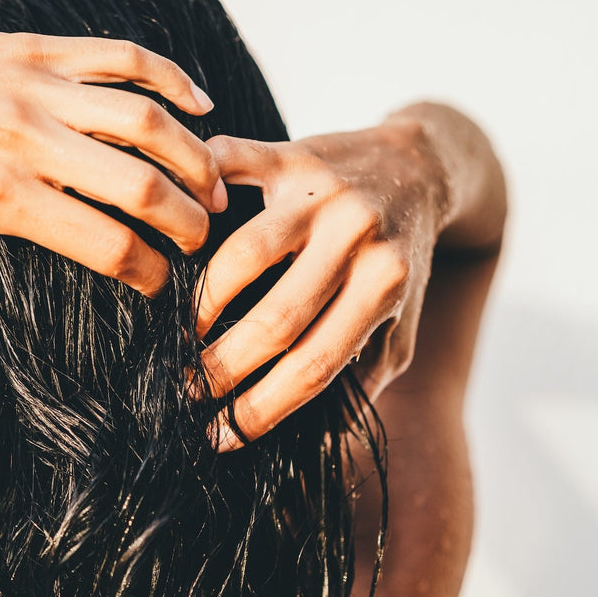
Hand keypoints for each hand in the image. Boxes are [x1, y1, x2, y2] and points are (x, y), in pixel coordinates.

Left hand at [0, 26, 226, 341]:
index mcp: (1, 198)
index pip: (107, 245)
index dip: (150, 273)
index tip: (161, 286)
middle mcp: (27, 141)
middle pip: (142, 186)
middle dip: (189, 221)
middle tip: (204, 240)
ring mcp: (36, 88)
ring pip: (146, 118)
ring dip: (196, 155)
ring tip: (217, 184)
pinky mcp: (38, 51)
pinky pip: (122, 57)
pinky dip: (171, 78)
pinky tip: (199, 105)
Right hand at [196, 120, 448, 451]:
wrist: (424, 165)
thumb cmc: (401, 259)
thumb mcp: (402, 324)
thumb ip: (364, 377)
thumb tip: (317, 444)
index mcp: (385, 287)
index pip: (315, 366)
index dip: (262, 410)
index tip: (221, 436)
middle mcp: (357, 237)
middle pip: (277, 318)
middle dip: (223, 368)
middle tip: (188, 393)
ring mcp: (322, 192)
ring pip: (246, 253)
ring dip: (203, 303)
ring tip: (180, 334)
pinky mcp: (293, 152)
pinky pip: (231, 168)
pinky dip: (195, 192)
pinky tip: (173, 233)